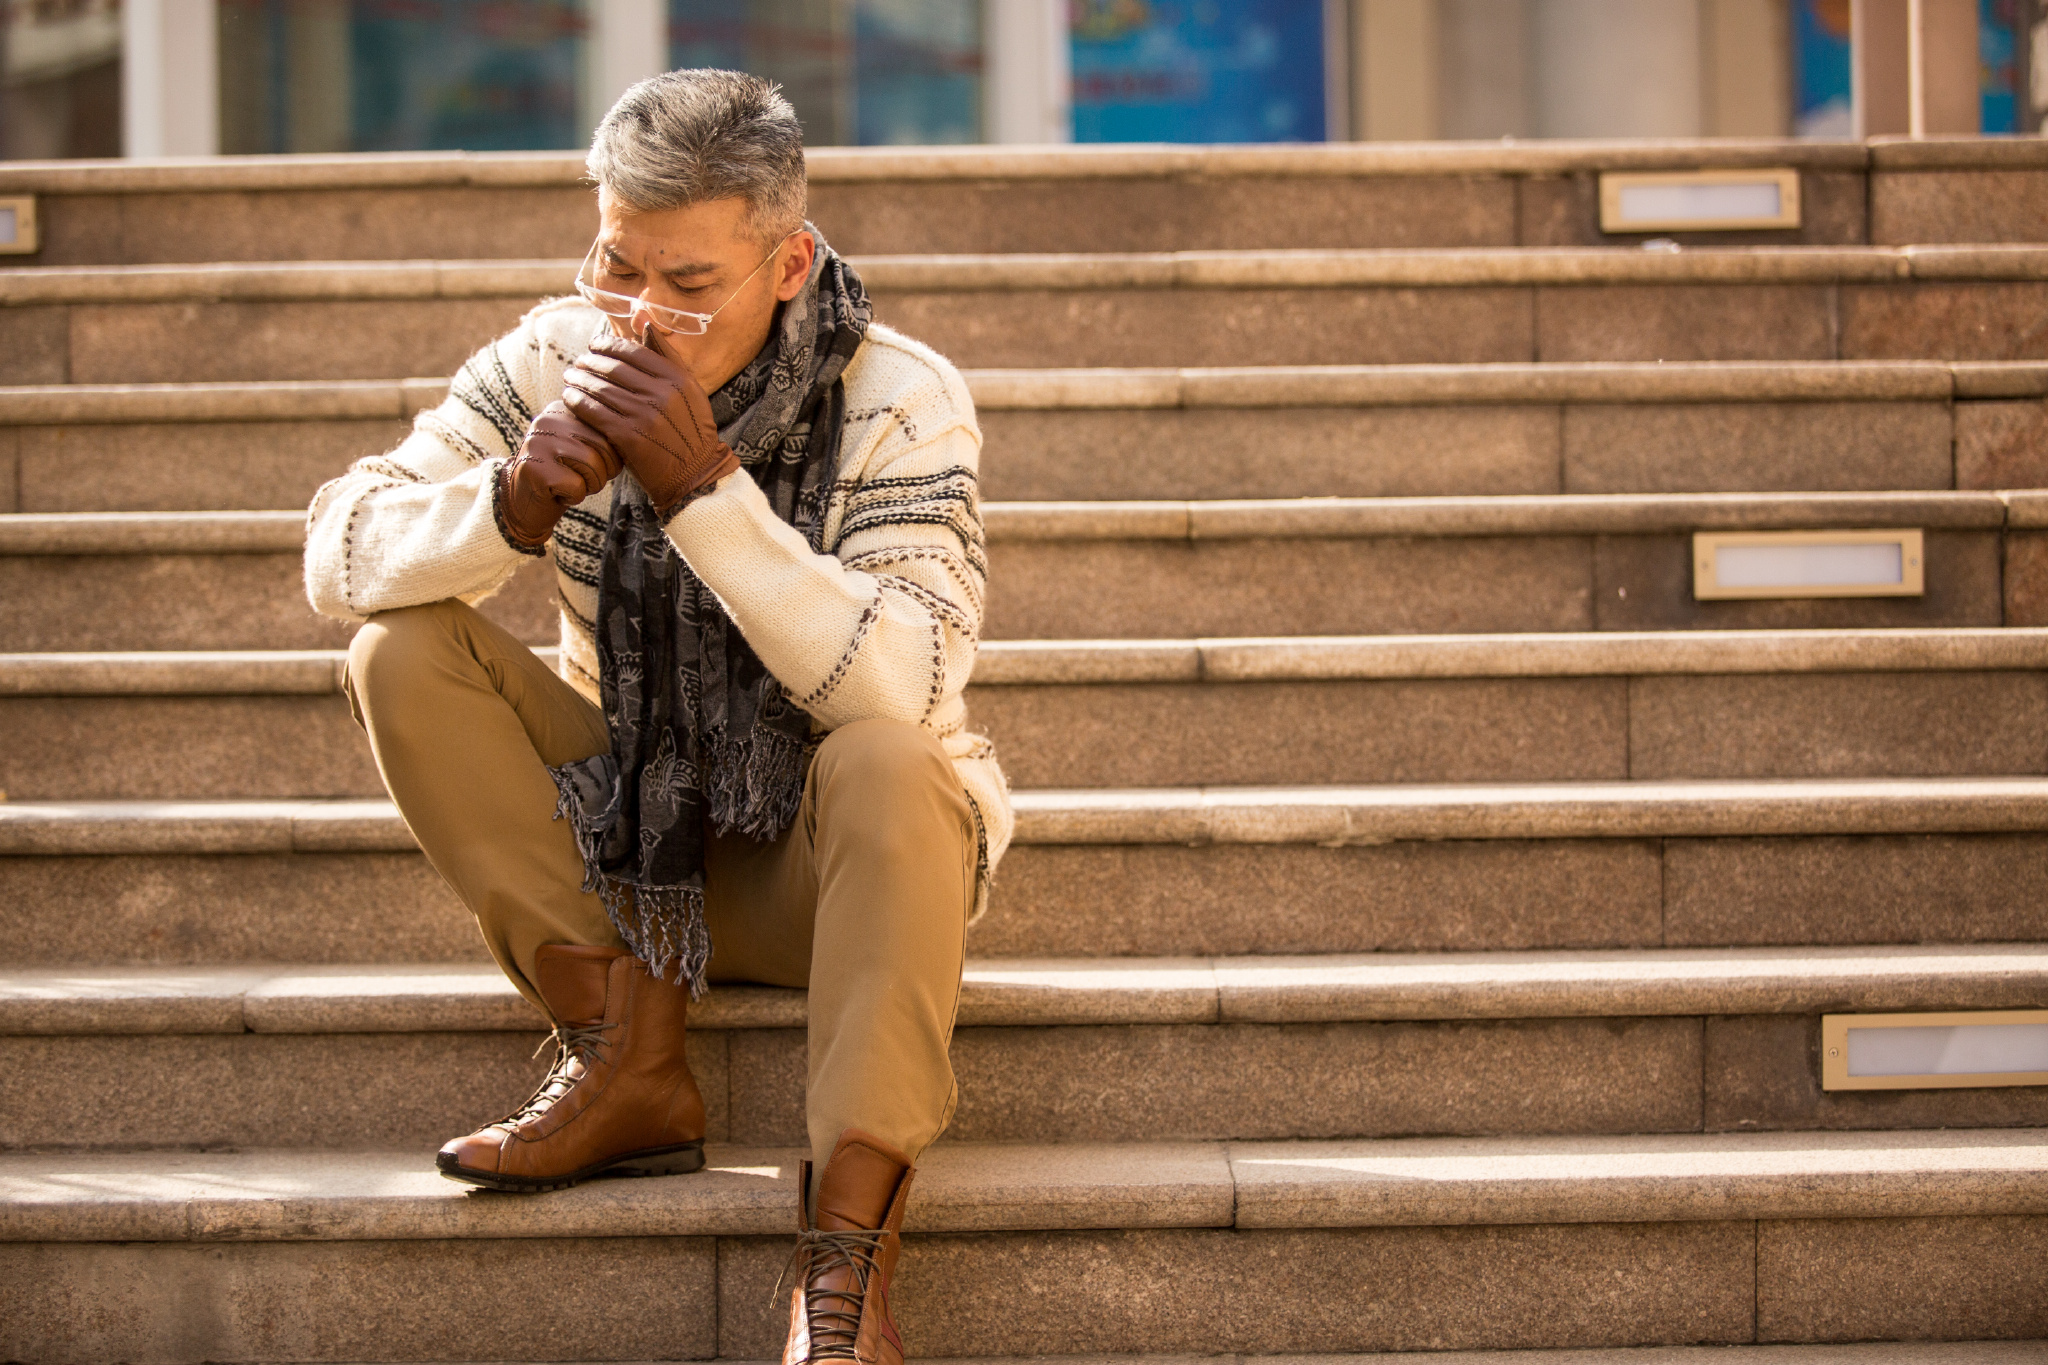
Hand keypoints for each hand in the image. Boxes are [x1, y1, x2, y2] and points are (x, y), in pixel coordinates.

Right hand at [498, 401, 620, 546]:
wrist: (522, 502)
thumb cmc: (563, 474)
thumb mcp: (584, 448)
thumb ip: (604, 435)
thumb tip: (637, 432)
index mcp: (565, 409)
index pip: (609, 426)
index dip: (610, 455)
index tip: (591, 462)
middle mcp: (549, 419)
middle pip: (604, 447)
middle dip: (602, 471)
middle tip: (580, 477)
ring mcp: (538, 442)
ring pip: (593, 466)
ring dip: (588, 485)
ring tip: (569, 483)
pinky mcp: (533, 468)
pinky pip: (576, 486)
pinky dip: (573, 497)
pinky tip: (557, 493)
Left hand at [561, 333, 740, 517]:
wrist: (695, 474)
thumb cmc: (690, 430)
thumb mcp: (689, 389)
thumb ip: (666, 354)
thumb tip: (643, 316)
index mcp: (677, 378)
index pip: (633, 351)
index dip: (608, 345)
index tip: (595, 345)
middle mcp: (662, 394)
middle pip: (613, 368)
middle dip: (589, 361)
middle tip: (578, 362)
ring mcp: (644, 416)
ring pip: (599, 388)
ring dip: (579, 379)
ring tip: (570, 376)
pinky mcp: (628, 437)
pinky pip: (593, 412)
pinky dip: (577, 402)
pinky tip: (569, 398)